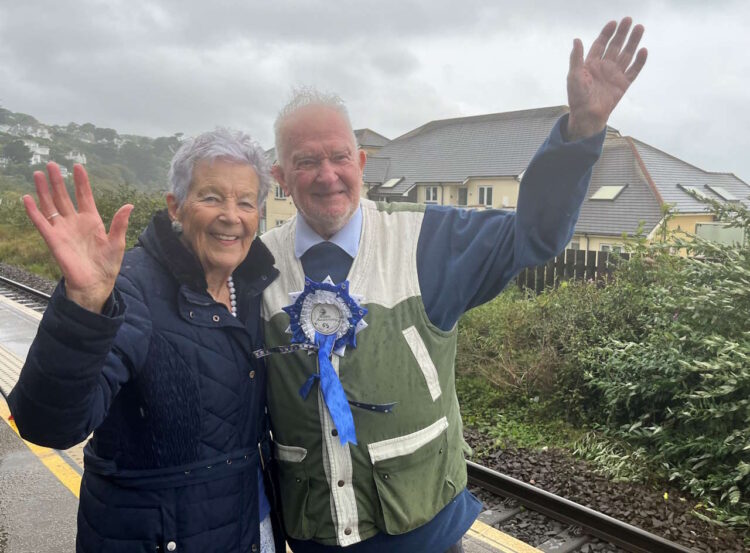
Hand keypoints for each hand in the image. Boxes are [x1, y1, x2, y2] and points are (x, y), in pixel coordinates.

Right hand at [23, 163, 132, 312]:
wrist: (95, 283)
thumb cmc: (108, 264)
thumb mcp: (117, 242)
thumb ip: (120, 223)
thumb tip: (129, 205)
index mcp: (92, 220)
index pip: (84, 196)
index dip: (81, 182)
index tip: (77, 166)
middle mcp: (75, 222)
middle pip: (64, 197)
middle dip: (58, 181)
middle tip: (51, 164)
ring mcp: (63, 230)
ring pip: (51, 206)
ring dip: (44, 190)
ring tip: (38, 174)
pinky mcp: (53, 240)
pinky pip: (41, 223)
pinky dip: (33, 211)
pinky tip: (27, 198)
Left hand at [567, 17, 647, 139]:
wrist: (587, 116)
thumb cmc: (577, 97)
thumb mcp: (574, 76)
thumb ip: (576, 58)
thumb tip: (576, 40)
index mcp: (591, 64)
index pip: (600, 44)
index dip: (606, 33)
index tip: (613, 23)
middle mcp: (604, 67)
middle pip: (615, 46)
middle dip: (622, 33)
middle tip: (629, 20)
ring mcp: (615, 75)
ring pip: (626, 54)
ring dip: (633, 42)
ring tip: (640, 28)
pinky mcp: (623, 84)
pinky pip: (634, 70)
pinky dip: (639, 61)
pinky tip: (643, 50)